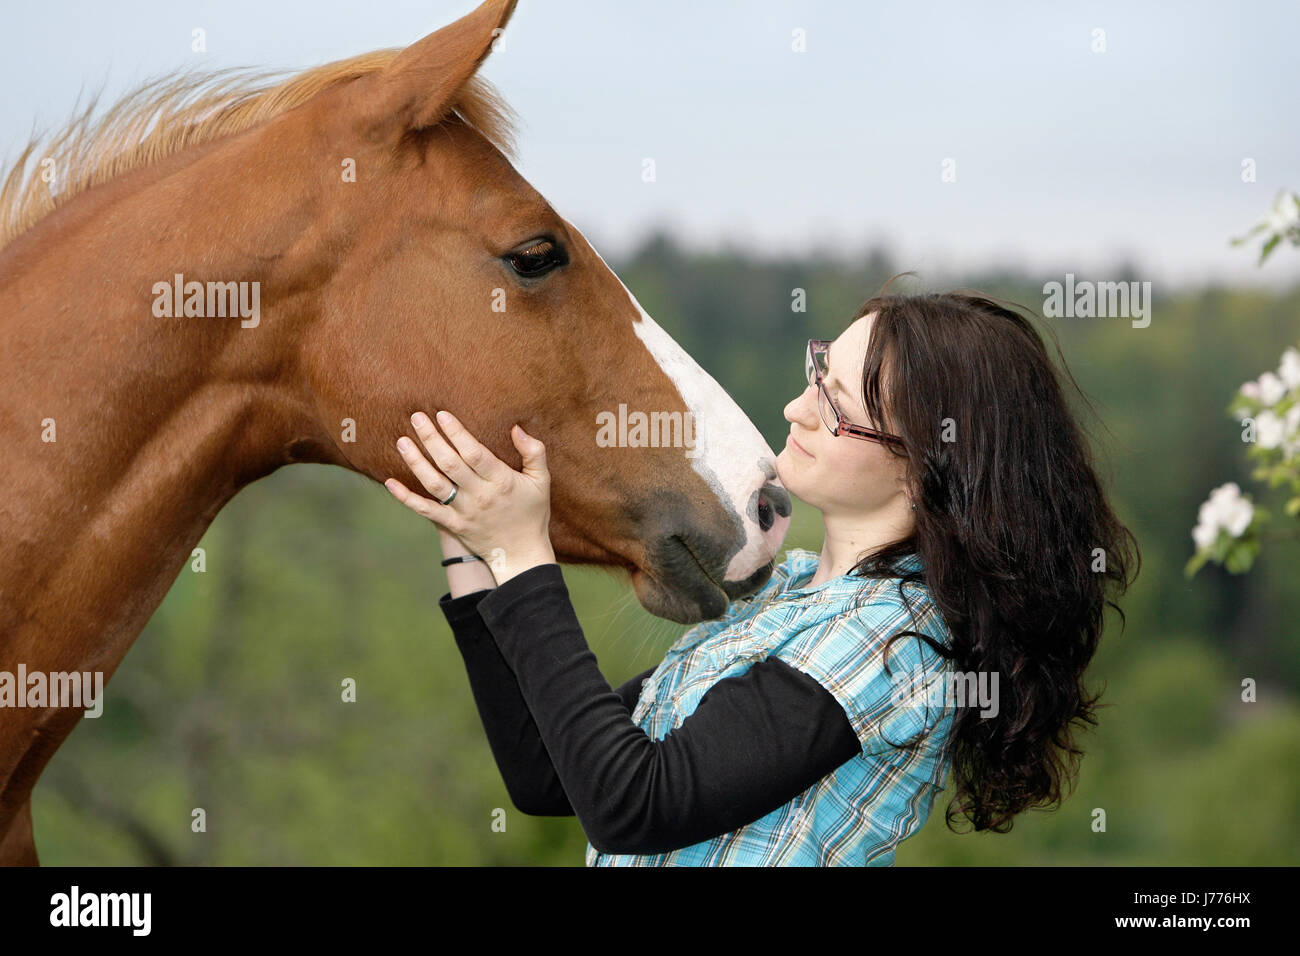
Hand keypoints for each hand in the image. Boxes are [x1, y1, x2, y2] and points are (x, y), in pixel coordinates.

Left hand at [384, 410, 555, 583]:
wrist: (522, 554)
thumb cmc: (532, 513)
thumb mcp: (542, 481)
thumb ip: (534, 452)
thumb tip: (516, 428)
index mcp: (501, 481)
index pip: (474, 453)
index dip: (457, 433)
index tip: (442, 414)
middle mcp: (480, 495)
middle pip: (450, 464)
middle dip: (431, 439)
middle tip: (416, 417)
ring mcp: (464, 512)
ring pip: (434, 484)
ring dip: (416, 462)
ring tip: (402, 441)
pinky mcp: (453, 525)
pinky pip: (426, 511)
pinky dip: (406, 498)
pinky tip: (390, 483)